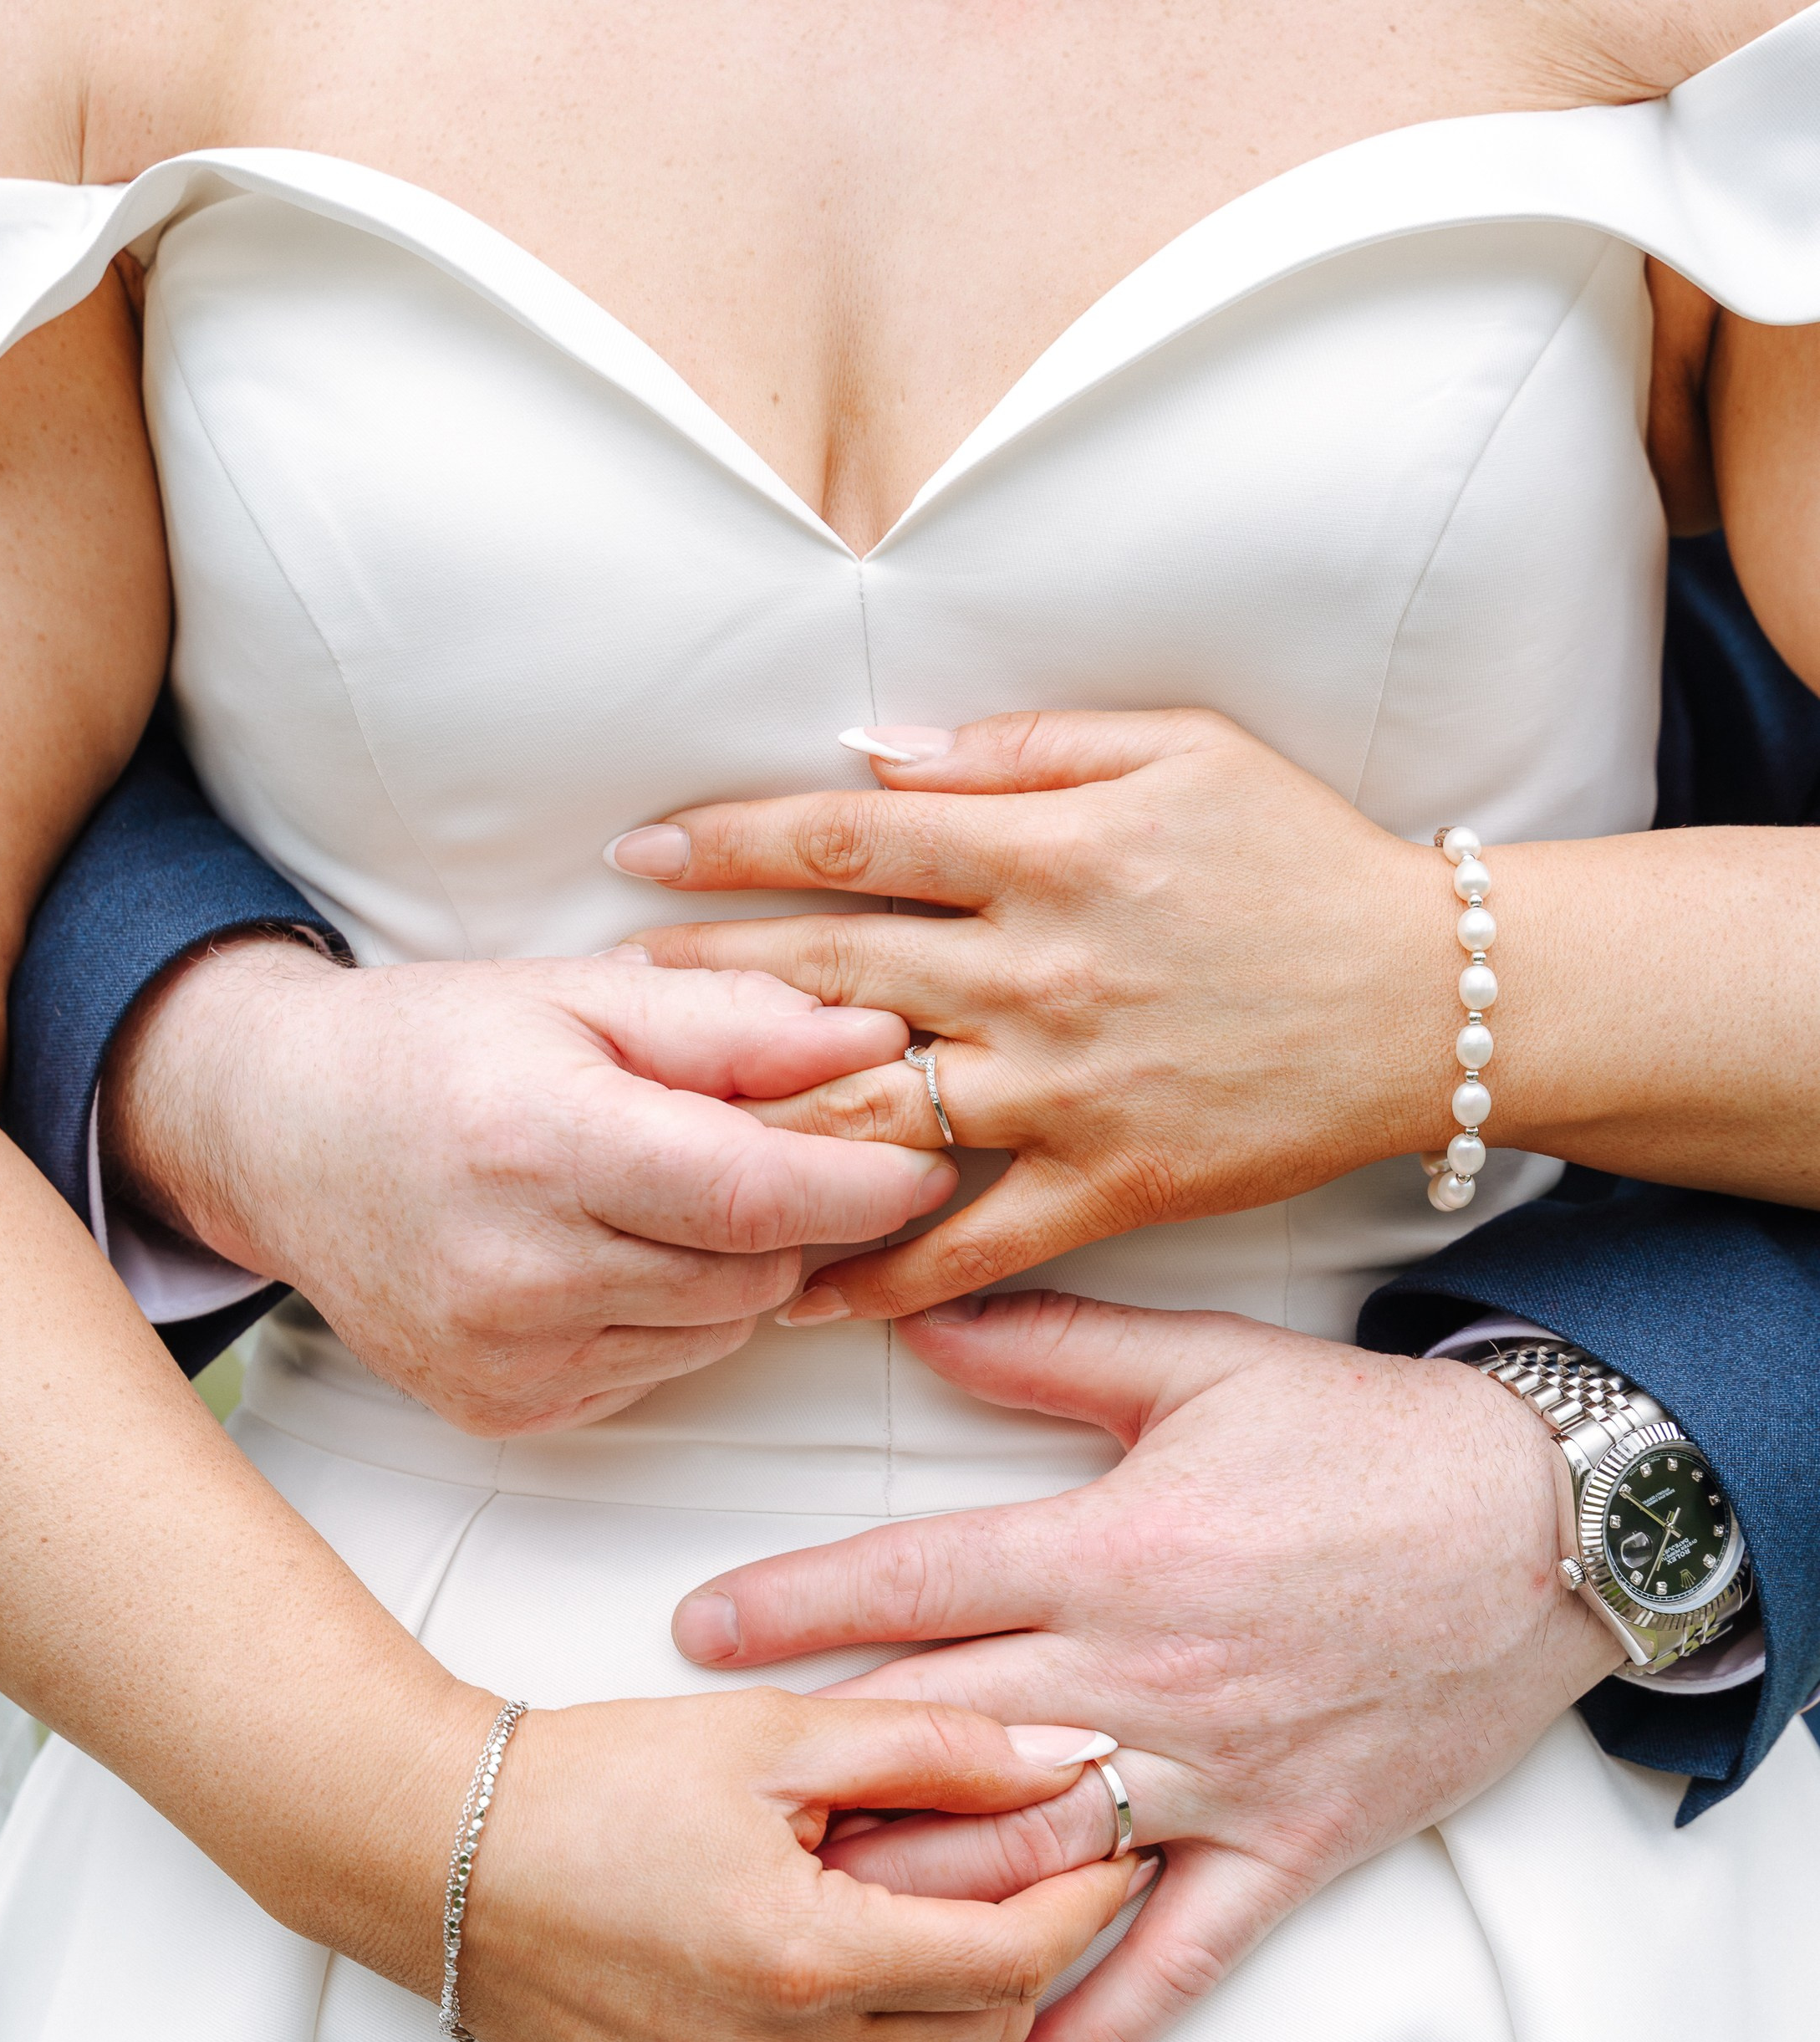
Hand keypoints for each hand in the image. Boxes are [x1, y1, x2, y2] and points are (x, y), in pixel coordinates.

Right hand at [101, 935, 953, 1432]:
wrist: (277, 1138)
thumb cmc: (434, 1049)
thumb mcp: (579, 994)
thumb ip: (734, 1022)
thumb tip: (879, 1037)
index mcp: (538, 1144)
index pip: (754, 1194)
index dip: (861, 1184)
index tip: (923, 1159)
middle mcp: (517, 1271)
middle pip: (753, 1270)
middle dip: (802, 1215)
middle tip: (784, 1149)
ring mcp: (508, 1358)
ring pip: (721, 1329)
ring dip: (739, 1266)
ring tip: (671, 1190)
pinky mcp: (508, 1411)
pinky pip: (662, 1369)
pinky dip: (675, 1315)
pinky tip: (615, 1252)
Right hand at [463, 1690, 1144, 2041]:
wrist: (433, 1853)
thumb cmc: (590, 1783)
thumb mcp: (773, 1735)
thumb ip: (934, 1745)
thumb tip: (1062, 1754)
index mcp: (805, 1961)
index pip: (1014, 1962)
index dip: (1084, 1908)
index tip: (1113, 1860)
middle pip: (970, 2028)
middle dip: (1014, 1949)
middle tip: (1013, 1871)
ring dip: (911, 1989)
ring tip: (864, 1894)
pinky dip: (819, 2036)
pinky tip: (771, 1955)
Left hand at [618, 710, 1451, 1318]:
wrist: (1430, 999)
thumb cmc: (1298, 860)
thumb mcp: (1175, 751)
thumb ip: (1019, 750)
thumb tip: (872, 754)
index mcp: (1049, 849)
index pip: (847, 838)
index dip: (728, 845)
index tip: (640, 855)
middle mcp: (1041, 971)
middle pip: (831, 976)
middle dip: (705, 984)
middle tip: (610, 997)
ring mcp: (1068, 1090)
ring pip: (877, 1113)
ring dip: (759, 1126)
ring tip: (660, 1136)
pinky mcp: (1109, 1187)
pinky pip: (970, 1244)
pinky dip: (878, 1272)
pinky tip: (792, 1290)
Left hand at [668, 1292, 1623, 2041]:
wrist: (1556, 1526)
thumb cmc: (1377, 1442)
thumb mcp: (1207, 1367)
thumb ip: (1052, 1350)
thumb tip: (918, 1323)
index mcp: (1114, 1549)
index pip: (915, 1584)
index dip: (794, 1606)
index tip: (699, 1633)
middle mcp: (1145, 1674)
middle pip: (945, 1739)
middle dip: (823, 1775)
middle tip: (714, 1811)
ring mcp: (1216, 1774)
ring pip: (1034, 1861)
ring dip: (917, 1902)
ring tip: (807, 1932)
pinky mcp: (1288, 1847)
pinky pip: (1179, 1958)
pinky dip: (1096, 2026)